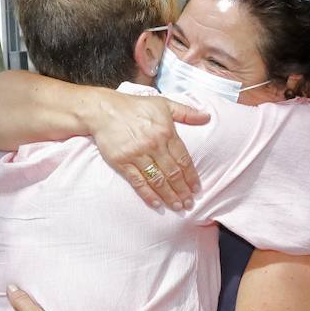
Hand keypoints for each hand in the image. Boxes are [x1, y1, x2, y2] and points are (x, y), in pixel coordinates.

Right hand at [91, 89, 206, 209]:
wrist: (103, 110)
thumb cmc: (135, 106)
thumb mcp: (164, 103)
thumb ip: (186, 112)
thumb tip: (207, 116)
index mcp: (166, 133)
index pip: (183, 160)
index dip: (191, 177)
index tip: (197, 189)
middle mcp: (153, 146)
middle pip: (173, 173)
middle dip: (183, 191)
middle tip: (189, 203)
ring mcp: (137, 155)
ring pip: (157, 180)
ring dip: (169, 196)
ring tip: (178, 207)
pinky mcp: (122, 162)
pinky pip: (138, 182)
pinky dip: (148, 194)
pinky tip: (157, 203)